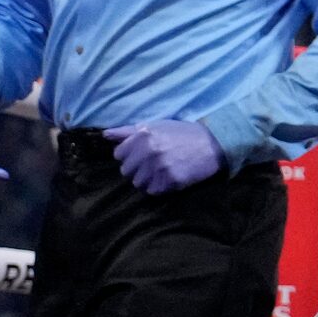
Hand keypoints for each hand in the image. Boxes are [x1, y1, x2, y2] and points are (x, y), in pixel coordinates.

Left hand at [105, 119, 222, 193]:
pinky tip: (168, 179)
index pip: (119, 155)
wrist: (212, 144)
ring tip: (160, 172)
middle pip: (126, 171)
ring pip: (138, 183)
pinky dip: (159, 187)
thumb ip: (128, 131)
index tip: (141, 155)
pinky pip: (153, 191)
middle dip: (137, 169)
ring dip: (147, 180)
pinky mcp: (170, 180)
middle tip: (152, 165)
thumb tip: (105, 135)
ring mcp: (159, 167)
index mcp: (142, 135)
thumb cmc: (182, 133)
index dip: (129, 155)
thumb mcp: (155, 126)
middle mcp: (149, 151)